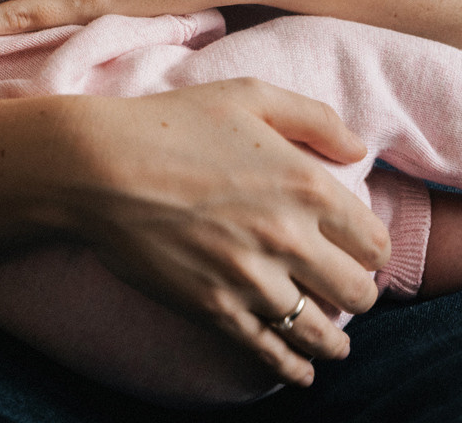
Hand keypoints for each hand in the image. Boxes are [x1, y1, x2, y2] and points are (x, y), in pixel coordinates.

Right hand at [67, 80, 388, 386]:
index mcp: (308, 186)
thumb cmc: (168, 124)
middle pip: (358, 294)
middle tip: (340, 291)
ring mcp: (251, 279)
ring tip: (330, 343)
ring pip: (320, 333)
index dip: (369, 250)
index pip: (374, 243)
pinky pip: (270, 353)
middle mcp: (289, 238)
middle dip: (355, 295)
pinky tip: (300, 372)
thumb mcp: (246, 96)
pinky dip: (293, 369)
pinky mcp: (214, 308)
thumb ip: (313, 118)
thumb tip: (358, 150)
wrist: (96, 166)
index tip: (355, 252)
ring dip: (332, 341)